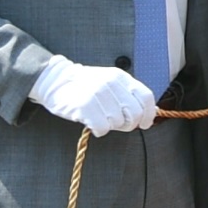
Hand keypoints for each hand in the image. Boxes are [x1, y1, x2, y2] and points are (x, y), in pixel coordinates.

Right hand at [30, 57, 159, 135]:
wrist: (55, 80)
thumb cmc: (84, 85)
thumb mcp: (110, 82)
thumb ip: (128, 94)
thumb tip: (152, 111)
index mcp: (120, 77)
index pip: (145, 97)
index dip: (149, 114)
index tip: (145, 124)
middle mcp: (111, 84)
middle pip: (134, 113)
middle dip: (129, 124)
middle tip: (118, 124)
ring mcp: (97, 94)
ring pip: (117, 122)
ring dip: (110, 126)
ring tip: (100, 118)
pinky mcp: (84, 106)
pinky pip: (102, 128)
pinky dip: (99, 130)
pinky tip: (93, 124)